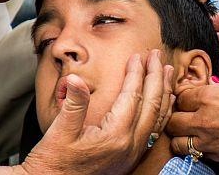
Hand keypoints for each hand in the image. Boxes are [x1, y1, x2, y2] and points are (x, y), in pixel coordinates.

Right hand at [9, 51, 173, 174]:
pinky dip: (160, 114)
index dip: (136, 73)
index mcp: (115, 136)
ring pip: (157, 119)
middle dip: (156, 78)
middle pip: (152, 105)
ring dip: (163, 94)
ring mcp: (131, 155)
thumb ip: (74, 103)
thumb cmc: (52, 162)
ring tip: (167, 73)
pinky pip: (153, 132)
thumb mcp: (59, 131)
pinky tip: (162, 105)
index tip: (137, 55)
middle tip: (157, 55)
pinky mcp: (129, 160)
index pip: (133, 97)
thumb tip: (76, 78)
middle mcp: (129, 146)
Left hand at [168, 83, 218, 163]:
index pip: (179, 98)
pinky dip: (199, 150)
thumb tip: (203, 95)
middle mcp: (205, 119)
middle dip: (176, 118)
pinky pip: (198, 155)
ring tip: (190, 134)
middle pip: (172, 121)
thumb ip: (214, 93)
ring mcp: (212, 141)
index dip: (183, 99)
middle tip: (184, 117)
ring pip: (178, 143)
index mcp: (208, 97)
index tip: (187, 101)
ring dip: (182, 138)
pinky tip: (207, 144)